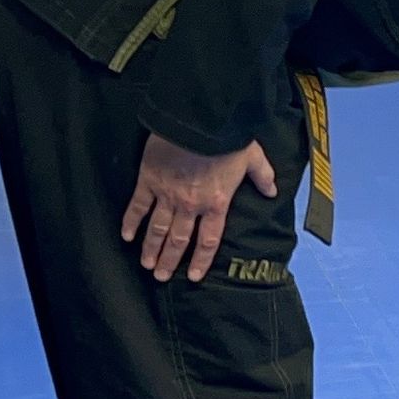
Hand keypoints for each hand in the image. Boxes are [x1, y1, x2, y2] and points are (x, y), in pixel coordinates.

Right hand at [122, 132, 278, 282]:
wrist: (199, 121)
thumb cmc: (227, 138)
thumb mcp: (252, 157)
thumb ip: (262, 176)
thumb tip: (272, 191)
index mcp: (216, 203)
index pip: (208, 239)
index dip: (201, 259)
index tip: (193, 275)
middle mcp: (191, 205)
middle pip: (179, 240)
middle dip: (170, 260)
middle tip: (162, 277)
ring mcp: (167, 194)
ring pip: (157, 229)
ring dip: (151, 248)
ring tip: (147, 264)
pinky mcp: (149, 180)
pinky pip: (138, 206)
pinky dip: (130, 221)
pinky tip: (126, 236)